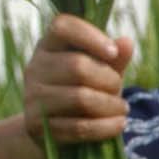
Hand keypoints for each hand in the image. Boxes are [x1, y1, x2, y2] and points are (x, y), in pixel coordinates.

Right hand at [22, 14, 133, 152]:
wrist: (53, 130)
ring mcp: (32, 98)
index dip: (90, 36)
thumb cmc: (82, 90)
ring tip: (122, 109)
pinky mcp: (37, 126)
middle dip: (108, 79)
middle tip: (118, 88)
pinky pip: (78, 127)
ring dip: (109, 105)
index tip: (113, 52)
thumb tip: (126, 43)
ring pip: (80, 98)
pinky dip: (104, 127)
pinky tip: (119, 124)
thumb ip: (114, 57)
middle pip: (77, 66)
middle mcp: (35, 68)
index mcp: (48, 45)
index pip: (62, 27)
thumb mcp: (100, 70)